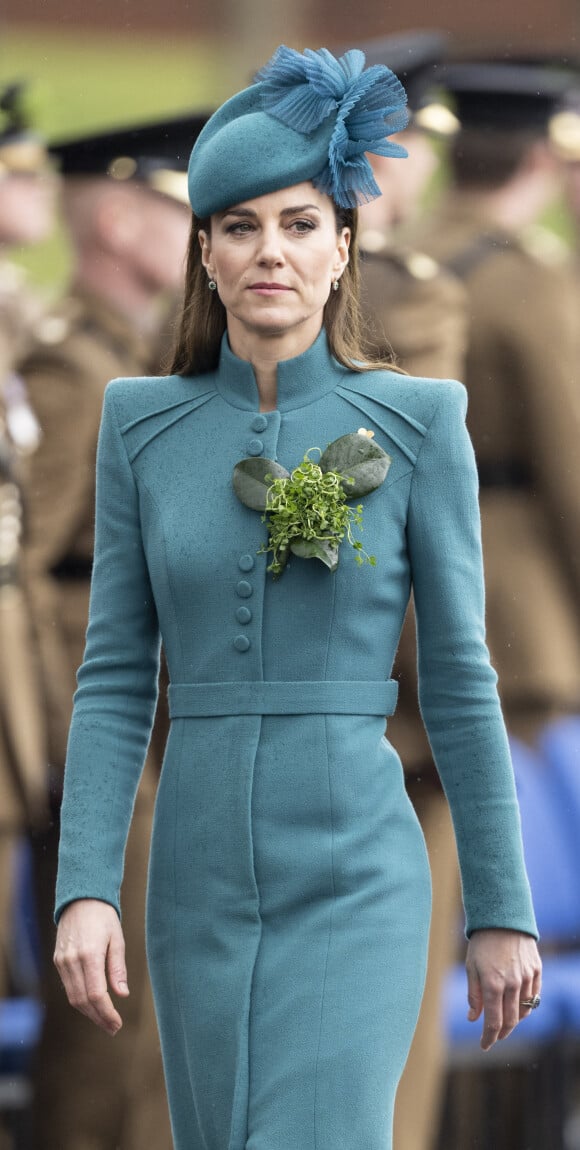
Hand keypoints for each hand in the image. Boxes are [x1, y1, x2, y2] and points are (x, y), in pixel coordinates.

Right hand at [54, 898, 128, 1035]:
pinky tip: (93, 1004)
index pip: (96, 994)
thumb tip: (122, 994)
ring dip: (89, 1012)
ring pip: (73, 997)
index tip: (117, 1024)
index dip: (107, 1013)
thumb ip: (118, 968)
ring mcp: (62, 961)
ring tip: (105, 1021)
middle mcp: (72, 960)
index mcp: (90, 954)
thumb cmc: (103, 917)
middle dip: (98, 1017)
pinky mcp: (58, 961)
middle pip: (83, 1000)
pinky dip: (80, 1000)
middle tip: (113, 1028)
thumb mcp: (117, 939)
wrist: (81, 899)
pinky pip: (68, 987)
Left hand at [465, 928, 541, 1050]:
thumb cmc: (482, 943)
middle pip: (510, 1021)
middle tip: (494, 1038)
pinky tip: (518, 1007)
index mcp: (492, 984)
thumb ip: (473, 995)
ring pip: (524, 1011)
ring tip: (505, 1022)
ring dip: (514, 1021)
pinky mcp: (536, 970)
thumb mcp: (471, 967)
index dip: (489, 1038)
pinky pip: (534, 996)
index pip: (493, 1022)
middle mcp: (512, 984)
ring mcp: (526, 978)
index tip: (484, 1045)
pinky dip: (526, 1006)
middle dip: (502, 1033)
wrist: (503, 918)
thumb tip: (473, 1019)